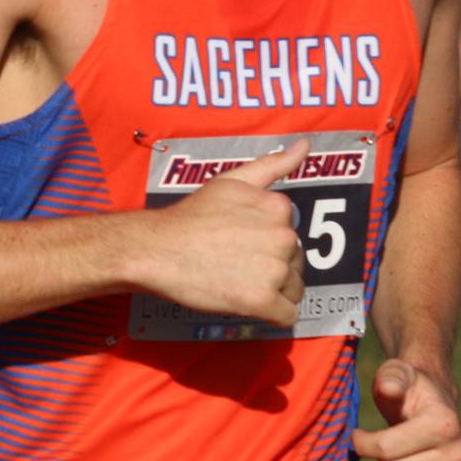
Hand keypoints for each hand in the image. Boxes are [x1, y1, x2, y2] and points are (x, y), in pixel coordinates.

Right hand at [141, 139, 308, 324]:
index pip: (291, 234)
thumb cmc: (189, 217)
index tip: (240, 243)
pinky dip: (273, 314)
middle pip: (296, 263)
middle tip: (234, 263)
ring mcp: (274, 270)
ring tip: (238, 282)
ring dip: (273, 291)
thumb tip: (305, 145)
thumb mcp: (230, 181)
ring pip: (294, 289)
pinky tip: (249, 303)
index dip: (266, 243)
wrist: (155, 249)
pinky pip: (287, 315)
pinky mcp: (261, 300)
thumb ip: (272, 164)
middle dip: (272, 267)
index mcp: (279, 207)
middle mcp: (283, 237)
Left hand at [352, 359, 460, 460]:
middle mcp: (458, 454)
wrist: (432, 407)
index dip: (362, 442)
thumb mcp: (396, 374)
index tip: (359, 434)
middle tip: (381, 448)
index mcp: (444, 424)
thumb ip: (391, 377)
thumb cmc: (407, 389)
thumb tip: (390, 388)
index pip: (385, 449)